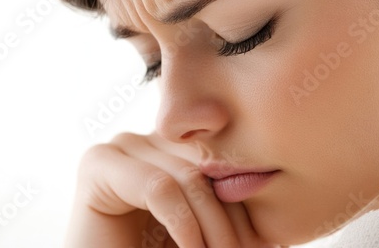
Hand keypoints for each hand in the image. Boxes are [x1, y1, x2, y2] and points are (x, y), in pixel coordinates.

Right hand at [65, 132, 277, 247]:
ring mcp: (122, 147)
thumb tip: (280, 178)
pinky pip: (158, 188)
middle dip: (231, 219)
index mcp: (174, 148)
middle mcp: (149, 140)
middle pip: (208, 164)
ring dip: (211, 230)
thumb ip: (232, 202)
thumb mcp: (209, 229)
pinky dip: (182, 225)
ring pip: (188, 177)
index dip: (245, 201)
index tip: (264, 243)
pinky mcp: (98, 164)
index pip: (223, 157)